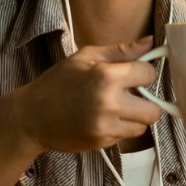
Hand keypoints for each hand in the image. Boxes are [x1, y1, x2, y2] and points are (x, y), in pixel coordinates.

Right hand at [9, 37, 162, 154]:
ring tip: (115, 108)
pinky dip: (120, 128)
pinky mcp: (102, 143)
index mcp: (107, 76)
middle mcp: (110, 103)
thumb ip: (121, 51)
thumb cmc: (58, 83)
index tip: (134, 75)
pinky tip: (102, 119)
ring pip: (143, 126)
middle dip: (146, 101)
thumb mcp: (86, 57)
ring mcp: (106, 126)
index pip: (149, 74)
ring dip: (135, 117)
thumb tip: (150, 42)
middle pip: (154, 109)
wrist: (31, 117)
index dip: (143, 72)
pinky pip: (126, 136)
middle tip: (130, 96)